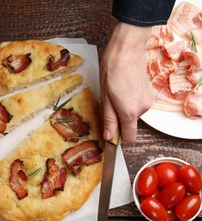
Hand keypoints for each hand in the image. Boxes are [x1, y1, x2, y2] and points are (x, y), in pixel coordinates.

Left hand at [100, 22, 152, 141]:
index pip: (129, 137)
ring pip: (132, 113)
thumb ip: (109, 119)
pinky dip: (129, 100)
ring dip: (123, 108)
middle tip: (108, 102)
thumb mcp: (105, 98)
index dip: (118, 137)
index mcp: (130, 112)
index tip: (109, 131)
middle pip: (129, 124)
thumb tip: (109, 137)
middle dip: (118, 118)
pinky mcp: (149, 94)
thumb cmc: (112, 71)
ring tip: (115, 91)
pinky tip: (123, 87)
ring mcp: (147, 101)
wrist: (127, 49)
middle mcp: (142, 109)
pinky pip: (137, 104)